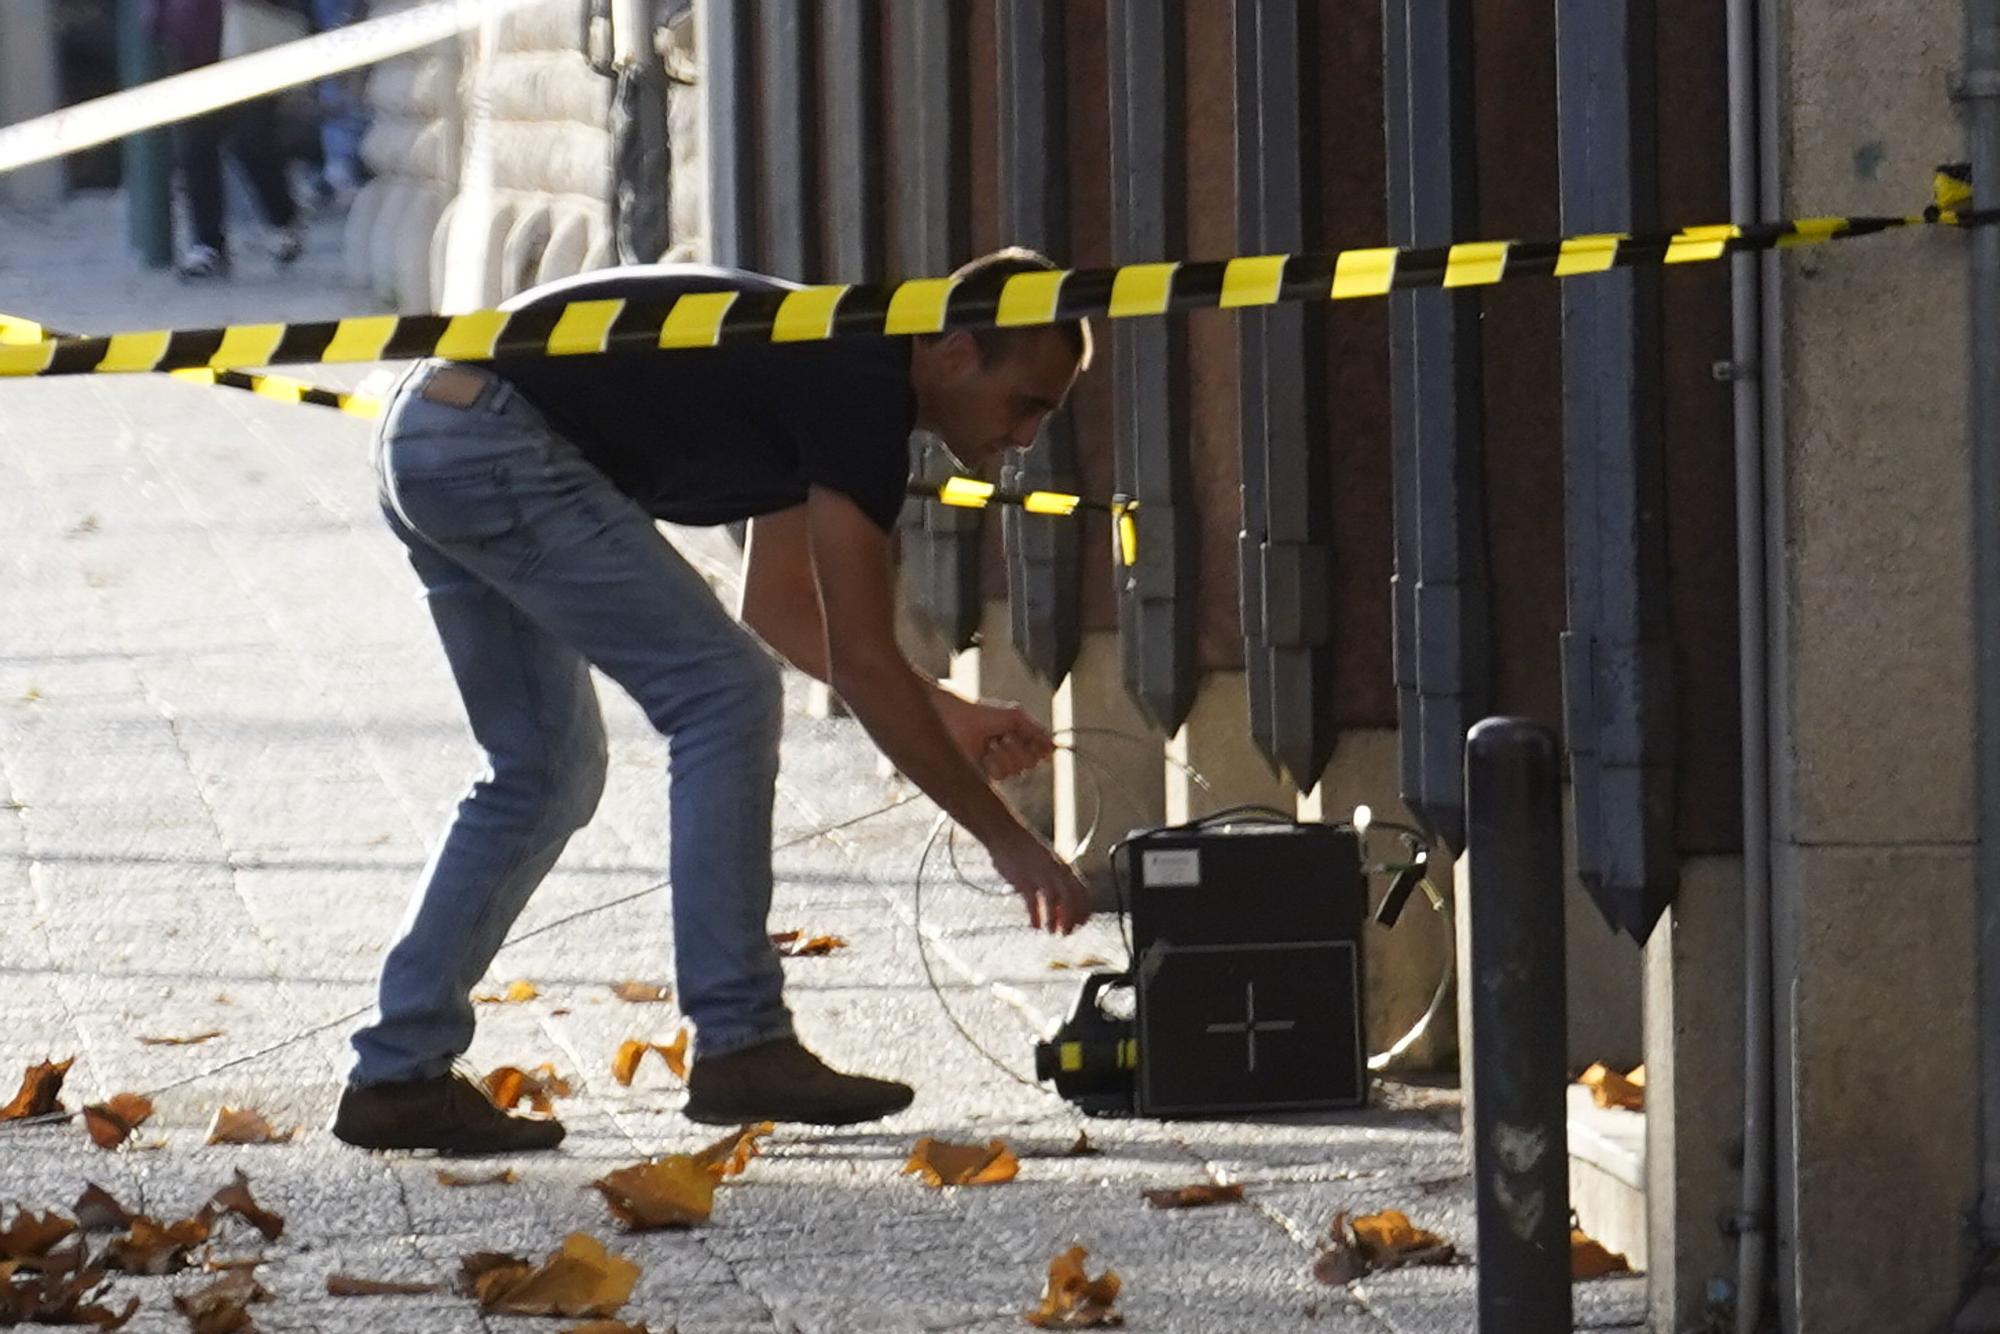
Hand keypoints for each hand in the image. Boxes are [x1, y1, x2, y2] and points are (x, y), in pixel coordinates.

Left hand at [936, 692, 1055, 781]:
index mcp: (1020, 738)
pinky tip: (984, 753)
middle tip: (1004, 736)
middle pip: (1031, 763)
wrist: (957, 720)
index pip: (1041, 753)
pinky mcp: (985, 774)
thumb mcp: (1015, 716)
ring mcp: (998, 764)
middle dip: (1019, 748)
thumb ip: (1036, 730)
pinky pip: (1001, 775)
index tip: (1032, 739)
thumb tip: (1053, 746)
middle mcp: (1011, 753)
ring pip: (1017, 770)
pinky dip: (994, 762)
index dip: (1039, 748)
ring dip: (1005, 754)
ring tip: (991, 742)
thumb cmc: (982, 713)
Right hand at [987, 827, 1092, 934]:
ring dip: (1054, 921)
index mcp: (1064, 867)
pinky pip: (1033, 902)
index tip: (1081, 923)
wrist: (1006, 834)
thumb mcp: (1049, 862)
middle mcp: (1055, 872)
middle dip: (1071, 919)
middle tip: (1066, 933)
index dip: (1084, 910)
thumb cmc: (1027, 850)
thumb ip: (1057, 880)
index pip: (1083, 892)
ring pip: (1054, 903)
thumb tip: (1063, 902)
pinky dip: (1036, 917)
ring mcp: (1040, 875)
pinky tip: (1035, 926)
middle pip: (1071, 900)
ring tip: (1052, 932)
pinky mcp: (1023, 880)